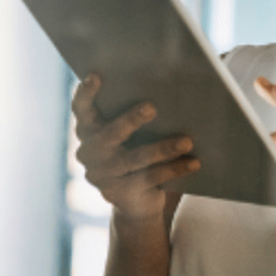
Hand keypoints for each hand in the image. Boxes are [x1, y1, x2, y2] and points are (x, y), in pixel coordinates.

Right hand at [72, 75, 199, 221]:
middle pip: (109, 134)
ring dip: (163, 148)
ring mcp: (102, 177)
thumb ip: (139, 111)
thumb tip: (172, 85)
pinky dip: (174, 169)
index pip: (81, 109)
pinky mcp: (120, 195)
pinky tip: (194, 162)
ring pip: (134, 159)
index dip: (86, 93)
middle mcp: (89, 153)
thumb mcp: (133, 132)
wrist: (139, 200)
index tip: (97, 75)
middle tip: (151, 107)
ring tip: (188, 141)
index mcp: (88, 130)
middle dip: (130, 120)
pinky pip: (150, 179)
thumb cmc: (139, 150)